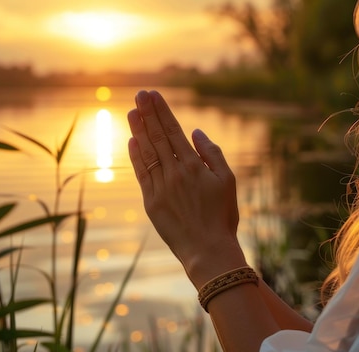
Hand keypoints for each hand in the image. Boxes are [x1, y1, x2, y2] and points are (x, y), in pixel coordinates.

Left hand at [127, 90, 246, 287]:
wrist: (208, 250)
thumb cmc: (222, 217)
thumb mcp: (227, 181)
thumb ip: (211, 154)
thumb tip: (196, 131)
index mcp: (194, 165)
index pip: (173, 131)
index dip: (162, 112)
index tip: (154, 96)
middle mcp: (175, 172)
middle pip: (157, 137)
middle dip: (148, 114)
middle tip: (139, 95)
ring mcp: (161, 187)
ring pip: (146, 153)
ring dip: (138, 130)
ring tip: (131, 112)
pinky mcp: (151, 202)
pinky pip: (141, 174)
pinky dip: (135, 157)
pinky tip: (131, 141)